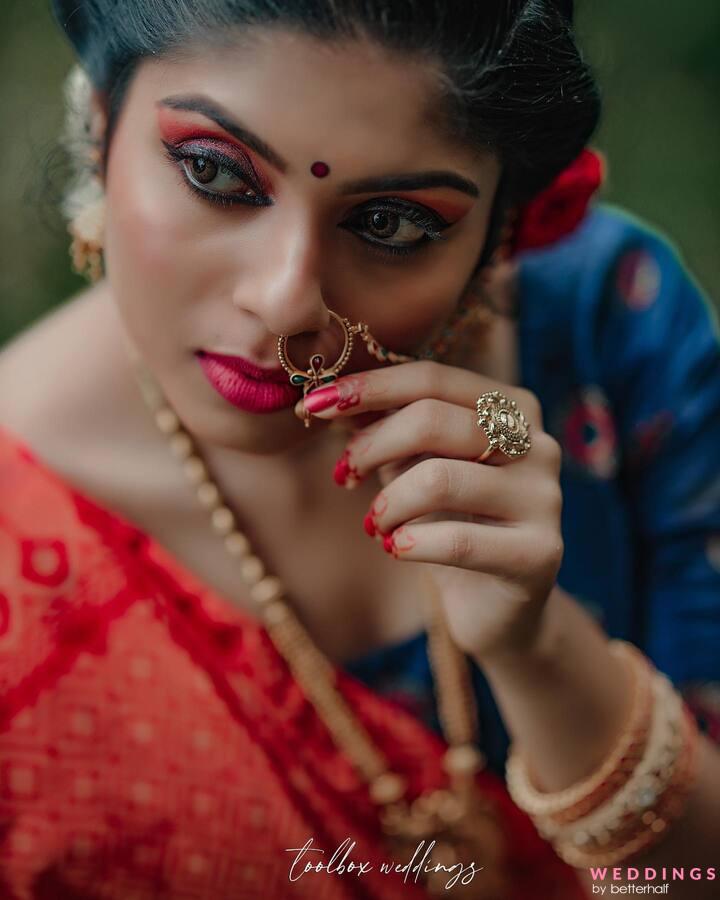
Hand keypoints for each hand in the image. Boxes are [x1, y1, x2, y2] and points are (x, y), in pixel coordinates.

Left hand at [298, 361, 563, 663]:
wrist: (492, 606)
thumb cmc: (450, 523)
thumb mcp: (414, 466)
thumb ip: (388, 429)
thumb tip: (331, 396)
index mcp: (513, 408)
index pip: (433, 380)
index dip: (371, 388)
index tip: (316, 403)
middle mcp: (538, 445)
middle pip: (434, 420)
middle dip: (372, 445)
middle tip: (345, 474)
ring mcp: (544, 499)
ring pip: (440, 479)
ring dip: (389, 503)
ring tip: (374, 524)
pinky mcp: (540, 554)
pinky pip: (459, 542)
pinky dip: (411, 543)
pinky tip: (396, 548)